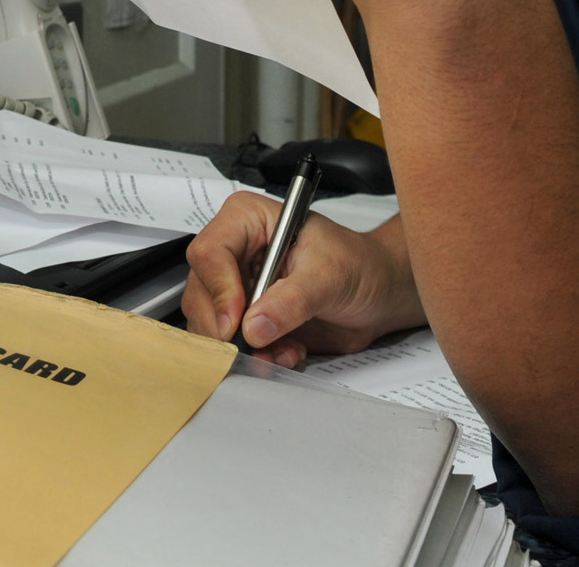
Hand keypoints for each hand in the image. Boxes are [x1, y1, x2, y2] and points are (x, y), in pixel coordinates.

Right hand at [183, 190, 423, 367]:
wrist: (377, 294)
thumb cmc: (358, 265)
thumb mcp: (328, 276)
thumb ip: (292, 300)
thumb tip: (255, 325)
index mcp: (247, 221)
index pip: (210, 252)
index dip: (218, 289)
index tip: (238, 321)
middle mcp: (236, 252)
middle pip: (201, 292)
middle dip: (226, 328)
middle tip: (251, 348)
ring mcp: (238, 286)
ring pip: (211, 322)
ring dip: (245, 347)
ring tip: (282, 350)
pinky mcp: (247, 317)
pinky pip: (233, 343)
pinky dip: (258, 356)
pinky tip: (286, 352)